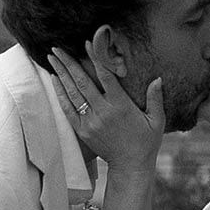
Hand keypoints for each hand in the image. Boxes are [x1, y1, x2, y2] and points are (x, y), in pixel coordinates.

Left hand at [48, 46, 163, 175]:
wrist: (130, 166)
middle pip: (82, 82)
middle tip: (57, 47)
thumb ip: (155, 98)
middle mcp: (103, 112)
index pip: (105, 76)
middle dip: (69, 63)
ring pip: (72, 93)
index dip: (95, 58)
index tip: (86, 43)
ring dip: (61, 74)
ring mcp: (90, 122)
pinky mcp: (82, 131)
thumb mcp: (157, 120)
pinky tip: (54, 81)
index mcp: (121, 105)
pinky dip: (60, 94)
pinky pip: (68, 110)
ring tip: (52, 58)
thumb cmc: (146, 142)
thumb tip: (158, 79)